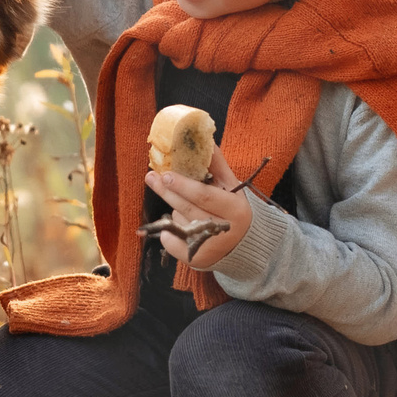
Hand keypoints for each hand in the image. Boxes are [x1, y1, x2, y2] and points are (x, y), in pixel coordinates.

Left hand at [146, 145, 252, 271]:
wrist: (246, 246)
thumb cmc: (234, 209)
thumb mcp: (232, 188)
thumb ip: (217, 165)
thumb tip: (206, 137)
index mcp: (236, 210)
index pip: (204, 196)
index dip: (183, 185)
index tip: (165, 174)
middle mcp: (223, 231)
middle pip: (186, 208)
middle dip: (166, 191)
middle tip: (151, 177)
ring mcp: (209, 248)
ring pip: (179, 222)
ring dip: (175, 211)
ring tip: (184, 207)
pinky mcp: (196, 260)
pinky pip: (170, 240)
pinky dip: (169, 230)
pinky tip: (179, 226)